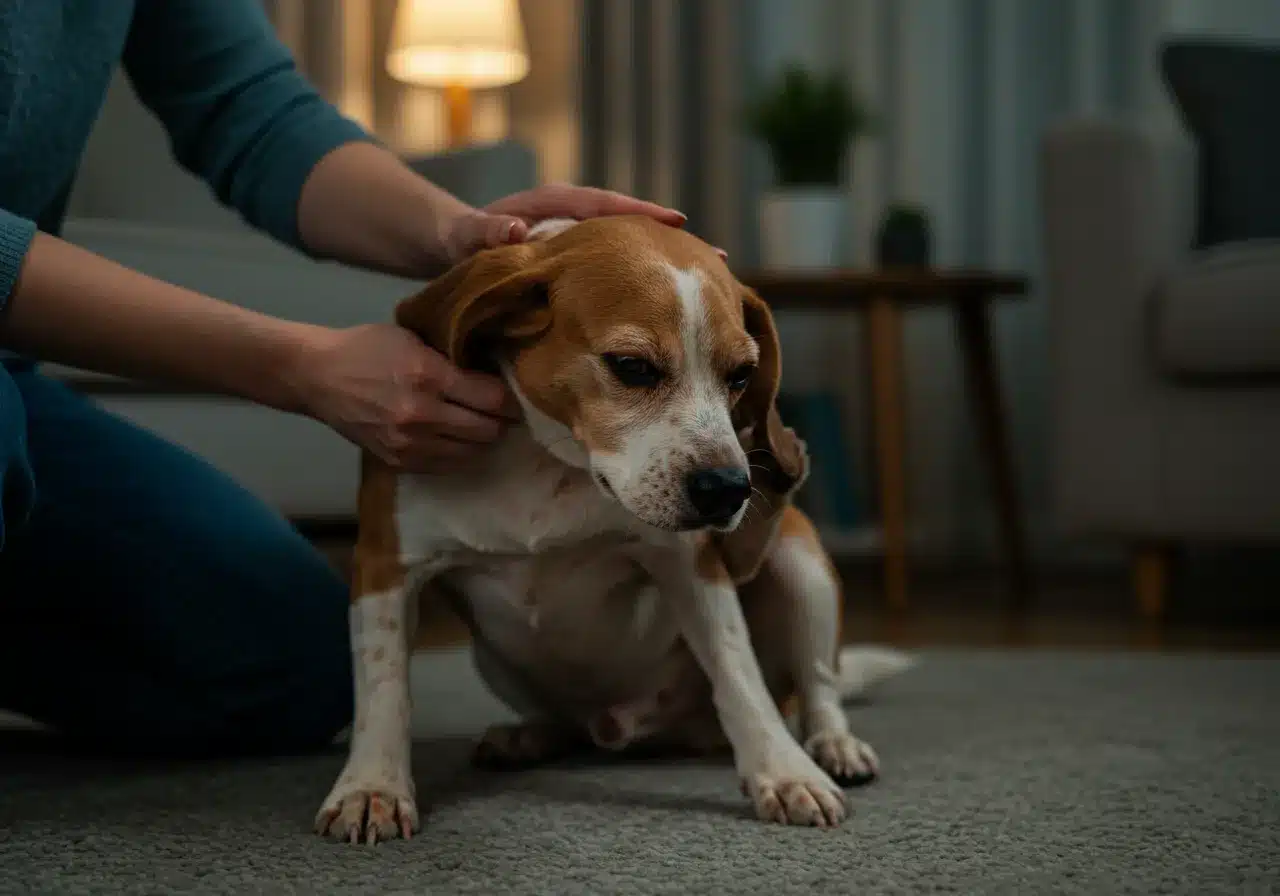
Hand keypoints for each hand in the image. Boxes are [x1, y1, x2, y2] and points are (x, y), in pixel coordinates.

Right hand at [290, 323, 519, 472]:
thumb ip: (452, 361)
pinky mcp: (399, 462)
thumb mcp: (414, 341)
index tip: (515, 396)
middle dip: (500, 422)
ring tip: (485, 427)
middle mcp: (421, 415)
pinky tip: (460, 440)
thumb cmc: (367, 349)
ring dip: (483, 441)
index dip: (510, 400)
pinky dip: (460, 454)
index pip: (492, 399)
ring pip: (471, 453)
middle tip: (504, 414)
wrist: (317, 376)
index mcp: (428, 376)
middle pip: (486, 430)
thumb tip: (494, 376)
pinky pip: (447, 466)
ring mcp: (409, 444)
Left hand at [440, 183, 726, 264]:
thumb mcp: (465, 237)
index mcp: (553, 206)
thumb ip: (484, 233)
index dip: (641, 214)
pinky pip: (628, 275)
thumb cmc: (460, 244)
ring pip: (638, 255)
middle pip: (635, 230)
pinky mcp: (590, 269)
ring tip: (716, 286)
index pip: (604, 205)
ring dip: (673, 271)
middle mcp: (579, 221)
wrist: (456, 250)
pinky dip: (655, 288)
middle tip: (717, 260)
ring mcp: (588, 247)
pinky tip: (683, 310)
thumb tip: (512, 230)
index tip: (676, 221)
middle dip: (674, 246)